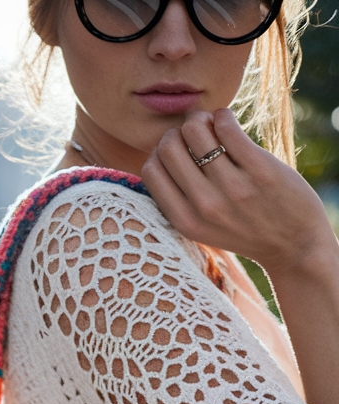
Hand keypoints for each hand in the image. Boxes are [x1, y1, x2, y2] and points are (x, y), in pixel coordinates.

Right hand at [141, 108, 334, 277]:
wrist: (294, 246)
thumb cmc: (245, 230)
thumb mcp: (203, 228)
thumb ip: (180, 199)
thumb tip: (160, 149)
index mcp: (186, 222)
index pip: (150, 169)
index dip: (161, 152)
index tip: (180, 152)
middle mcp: (205, 206)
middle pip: (167, 145)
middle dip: (179, 132)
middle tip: (198, 137)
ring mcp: (232, 188)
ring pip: (195, 129)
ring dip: (203, 119)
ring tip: (215, 128)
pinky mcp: (260, 170)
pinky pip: (226, 125)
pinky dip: (224, 116)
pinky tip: (230, 125)